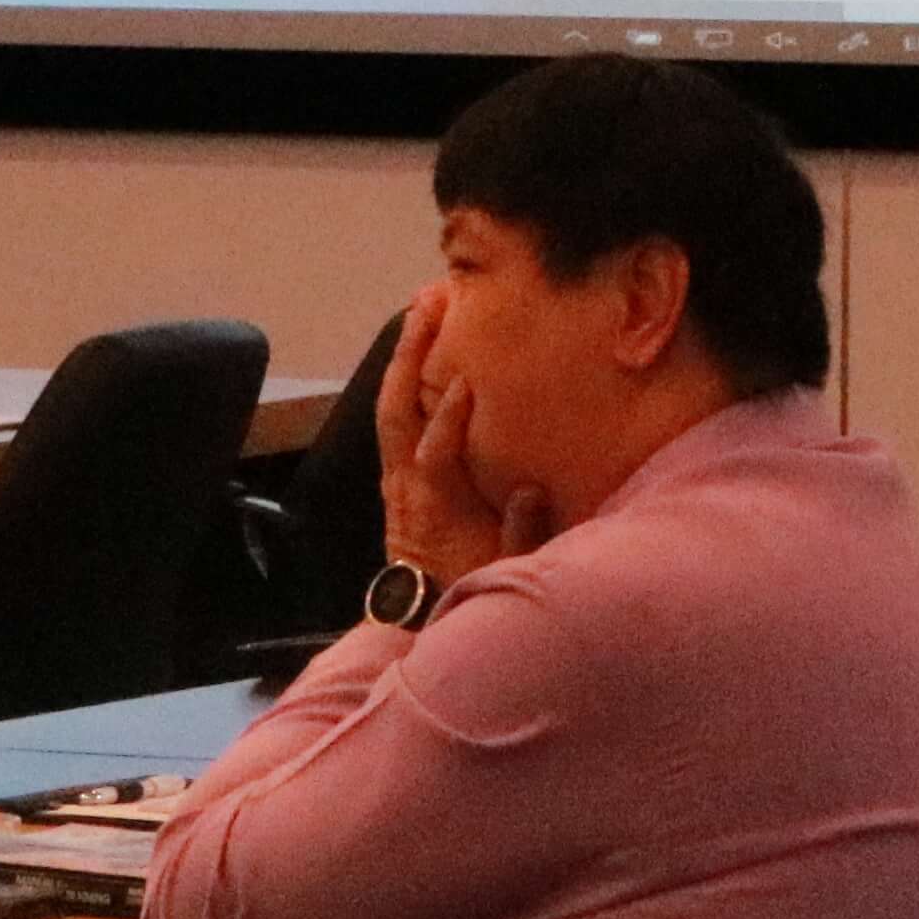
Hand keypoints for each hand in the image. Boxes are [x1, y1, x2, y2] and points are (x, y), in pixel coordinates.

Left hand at [372, 297, 529, 586]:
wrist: (416, 617)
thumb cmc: (466, 586)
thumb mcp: (502, 570)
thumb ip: (518, 532)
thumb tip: (529, 489)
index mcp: (433, 506)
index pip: (433, 453)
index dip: (447, 417)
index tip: (463, 381)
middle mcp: (405, 484)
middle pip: (396, 410)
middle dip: (410, 354)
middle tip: (429, 302)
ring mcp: (394, 476)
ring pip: (390, 406)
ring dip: (404, 356)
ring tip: (422, 307)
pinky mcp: (393, 473)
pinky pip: (393, 415)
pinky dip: (402, 378)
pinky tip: (418, 351)